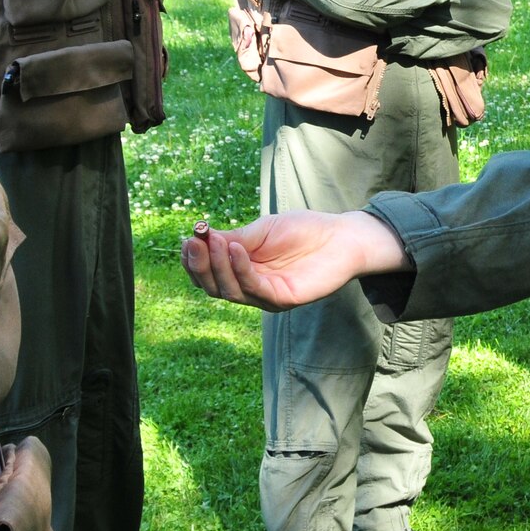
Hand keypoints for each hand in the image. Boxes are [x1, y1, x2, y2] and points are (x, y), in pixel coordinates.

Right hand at [180, 210, 408, 310]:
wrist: (342, 236)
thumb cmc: (304, 231)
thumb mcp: (261, 230)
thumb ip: (234, 238)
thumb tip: (200, 238)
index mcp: (242, 270)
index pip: (208, 273)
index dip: (194, 260)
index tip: (187, 238)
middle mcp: (250, 287)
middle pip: (213, 286)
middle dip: (199, 265)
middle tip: (193, 242)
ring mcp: (265, 296)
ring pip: (229, 290)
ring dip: (217, 265)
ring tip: (215, 242)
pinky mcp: (282, 300)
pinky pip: (254, 288)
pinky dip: (240, 269)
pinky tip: (236, 249)